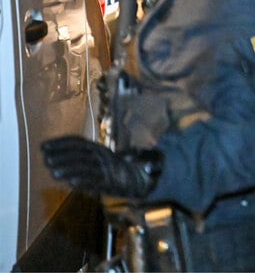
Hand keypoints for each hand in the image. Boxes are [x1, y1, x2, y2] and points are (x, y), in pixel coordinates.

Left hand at [42, 135, 162, 199]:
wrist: (140, 179)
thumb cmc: (116, 169)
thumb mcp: (99, 158)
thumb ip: (85, 156)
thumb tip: (56, 155)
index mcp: (99, 149)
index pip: (78, 142)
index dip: (61, 143)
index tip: (43, 145)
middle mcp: (102, 157)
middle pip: (81, 154)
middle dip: (62, 155)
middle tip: (45, 158)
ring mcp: (106, 169)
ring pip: (86, 167)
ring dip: (69, 168)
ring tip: (52, 171)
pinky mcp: (109, 183)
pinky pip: (95, 181)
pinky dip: (82, 181)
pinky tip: (69, 182)